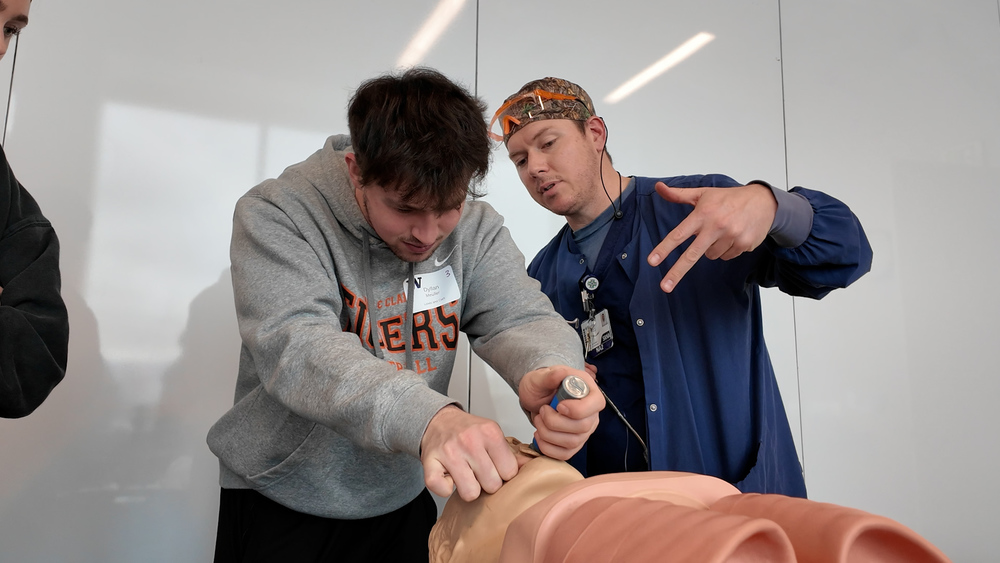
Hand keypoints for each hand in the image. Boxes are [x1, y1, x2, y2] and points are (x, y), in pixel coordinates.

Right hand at [420, 405, 517, 501]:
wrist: (438, 421)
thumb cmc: (467, 431)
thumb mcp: (492, 434)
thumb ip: (511, 453)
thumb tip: (531, 467)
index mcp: (490, 433)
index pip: (510, 472)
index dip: (503, 473)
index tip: (494, 467)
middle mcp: (470, 441)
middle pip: (492, 485)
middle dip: (487, 483)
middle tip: (479, 471)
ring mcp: (449, 452)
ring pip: (470, 493)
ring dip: (468, 488)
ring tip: (465, 474)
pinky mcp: (430, 462)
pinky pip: (443, 490)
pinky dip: (445, 489)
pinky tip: (448, 477)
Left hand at [519, 366, 603, 458]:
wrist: (536, 397)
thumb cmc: (542, 385)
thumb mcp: (542, 376)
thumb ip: (551, 375)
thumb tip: (560, 374)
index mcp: (589, 392)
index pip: (596, 405)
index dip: (578, 409)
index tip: (559, 406)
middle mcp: (591, 414)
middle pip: (582, 427)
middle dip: (555, 421)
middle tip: (543, 410)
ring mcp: (584, 431)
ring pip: (572, 442)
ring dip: (548, 433)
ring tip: (539, 419)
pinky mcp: (573, 445)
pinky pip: (564, 455)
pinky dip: (547, 447)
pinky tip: (540, 435)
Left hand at [647, 182, 776, 291]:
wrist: (763, 201)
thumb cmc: (729, 198)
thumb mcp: (703, 193)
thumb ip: (678, 194)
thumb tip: (658, 187)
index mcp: (703, 214)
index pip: (679, 234)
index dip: (664, 249)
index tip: (652, 261)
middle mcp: (716, 226)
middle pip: (692, 255)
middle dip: (677, 272)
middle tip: (665, 287)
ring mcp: (731, 236)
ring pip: (711, 255)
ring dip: (712, 248)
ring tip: (721, 231)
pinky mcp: (744, 244)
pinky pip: (726, 256)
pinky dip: (726, 249)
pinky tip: (733, 235)